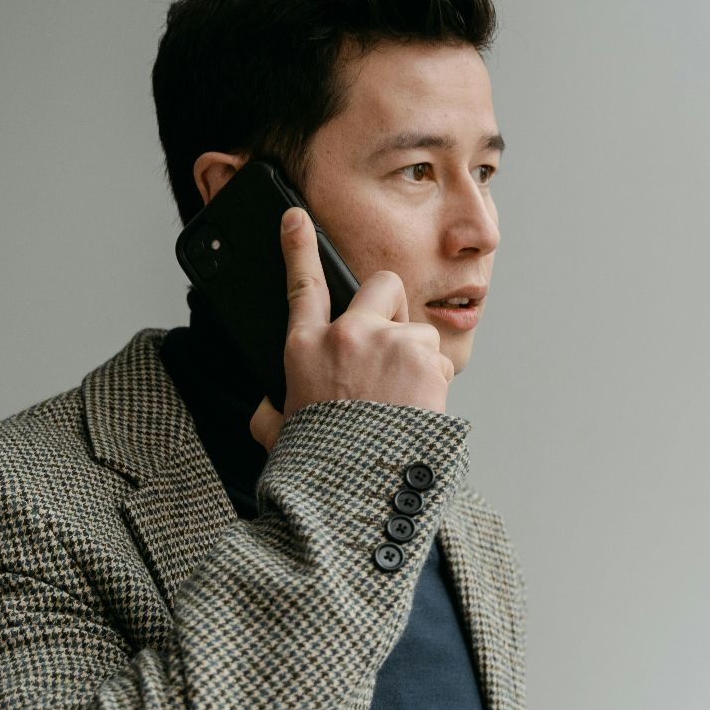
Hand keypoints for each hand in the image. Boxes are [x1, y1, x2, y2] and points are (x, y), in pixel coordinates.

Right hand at [250, 207, 453, 452]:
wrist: (360, 490)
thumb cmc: (322, 465)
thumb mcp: (278, 434)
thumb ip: (271, 409)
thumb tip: (270, 405)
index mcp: (304, 350)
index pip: (301, 284)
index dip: (299, 246)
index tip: (296, 219)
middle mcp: (346, 336)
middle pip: (382, 285)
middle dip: (391, 308)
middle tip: (388, 347)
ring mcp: (388, 343)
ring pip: (417, 332)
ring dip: (415, 361)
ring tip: (400, 404)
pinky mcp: (423, 358)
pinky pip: (439, 361)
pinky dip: (434, 385)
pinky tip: (417, 413)